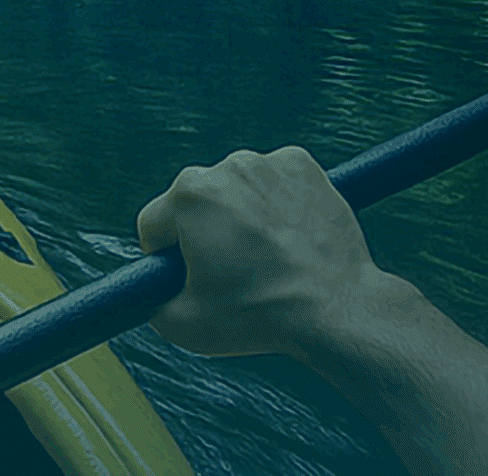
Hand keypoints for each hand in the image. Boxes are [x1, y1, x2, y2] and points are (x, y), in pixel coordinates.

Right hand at [135, 146, 416, 357]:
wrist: (336, 308)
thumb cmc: (259, 315)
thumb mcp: (182, 325)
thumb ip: (151, 301)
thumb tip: (152, 290)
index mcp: (189, 195)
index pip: (154, 224)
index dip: (166, 258)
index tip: (192, 277)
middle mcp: (227, 166)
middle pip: (195, 203)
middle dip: (205, 232)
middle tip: (233, 271)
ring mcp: (270, 162)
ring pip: (235, 191)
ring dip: (241, 216)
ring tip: (266, 257)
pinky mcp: (304, 165)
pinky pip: (272, 182)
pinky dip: (276, 204)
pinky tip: (288, 236)